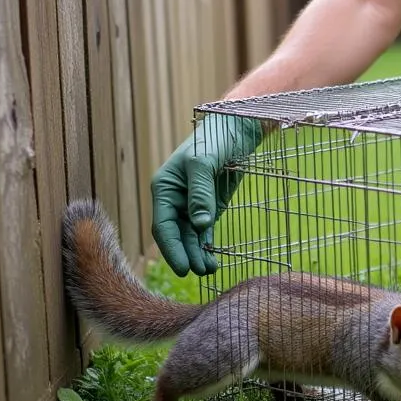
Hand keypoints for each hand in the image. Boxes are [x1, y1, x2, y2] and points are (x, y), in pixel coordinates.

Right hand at [151, 112, 262, 275]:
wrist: (238, 127)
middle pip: (176, 234)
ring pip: (190, 236)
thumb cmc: (215, 139)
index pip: (163, 225)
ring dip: (197, 254)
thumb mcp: (204, 162)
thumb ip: (201, 193)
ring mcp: (191, 204)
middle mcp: (174, 199)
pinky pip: (204, 231)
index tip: (184, 267)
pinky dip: (206, 245)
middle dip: (186, 255)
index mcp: (164, 187)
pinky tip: (212, 259)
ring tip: (209, 271)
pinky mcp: (209, 206)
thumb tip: (200, 224)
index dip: (172, 248)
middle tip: (200, 272)